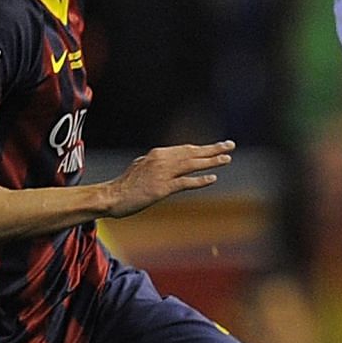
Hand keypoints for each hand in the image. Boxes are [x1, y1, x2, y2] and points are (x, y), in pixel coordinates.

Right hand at [98, 141, 233, 217]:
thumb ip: (156, 164)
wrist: (111, 196)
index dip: (203, 148)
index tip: (217, 146)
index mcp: (157, 154)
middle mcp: (161, 160)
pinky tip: (213, 178)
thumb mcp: (141, 167)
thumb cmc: (125, 186)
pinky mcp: (161, 188)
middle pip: (192, 152)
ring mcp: (162, 174)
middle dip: (212, 149)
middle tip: (230, 145)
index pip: (185, 149)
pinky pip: (184, 182)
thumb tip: (168, 163)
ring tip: (227, 159)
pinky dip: (199, 180)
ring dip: (211, 161)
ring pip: (191, 164)